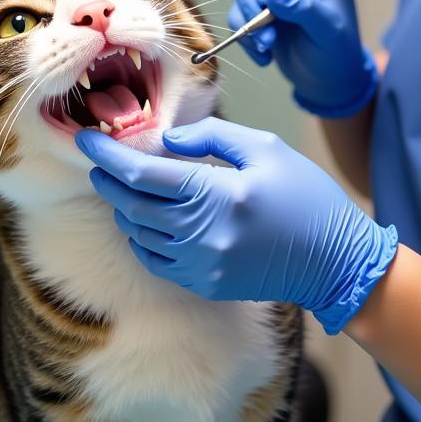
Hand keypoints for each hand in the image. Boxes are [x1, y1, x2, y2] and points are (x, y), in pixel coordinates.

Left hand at [74, 117, 396, 334]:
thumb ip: (210, 137)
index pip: (142, 173)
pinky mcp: (205, 283)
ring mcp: (201, 265)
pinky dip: (142, 237)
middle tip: (98, 160)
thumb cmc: (305, 196)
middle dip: (108, 180)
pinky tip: (148, 220)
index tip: (85, 140)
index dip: (107, 156)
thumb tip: (166, 141)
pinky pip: (155, 260)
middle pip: (131, 204)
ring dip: (124, 208)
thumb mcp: (264, 148)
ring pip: (138, 233)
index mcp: (216, 193)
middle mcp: (201, 233)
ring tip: (124, 186)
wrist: (336, 261)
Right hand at [229, 0, 377, 117]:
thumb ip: (304, 9)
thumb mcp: (330, 30)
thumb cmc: (339, 50)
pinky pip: (237, 15)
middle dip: (249, 0)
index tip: (264, 0)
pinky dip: (245, 38)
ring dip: (247, 21)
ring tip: (268, 46)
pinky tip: (266, 55)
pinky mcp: (257, 9)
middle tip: (262, 31)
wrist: (329, 79)